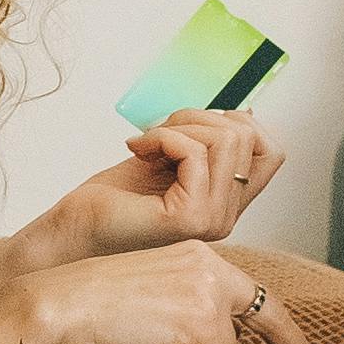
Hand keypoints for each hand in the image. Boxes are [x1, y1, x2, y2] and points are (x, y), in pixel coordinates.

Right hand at [0, 245, 323, 343]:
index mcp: (197, 256)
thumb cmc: (92, 308)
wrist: (61, 303)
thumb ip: (190, 322)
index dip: (285, 329)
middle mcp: (209, 265)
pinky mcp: (200, 319)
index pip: (252, 293)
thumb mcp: (154, 307)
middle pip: (267, 314)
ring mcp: (207, 291)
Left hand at [29, 110, 287, 263]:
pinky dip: (162, 136)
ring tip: (148, 144)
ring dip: (179, 125)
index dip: (239, 122)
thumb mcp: (169, 161)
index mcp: (226, 202)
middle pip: (249, 136)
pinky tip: (137, 151)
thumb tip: (245, 110)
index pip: (272, 152)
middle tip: (159, 133)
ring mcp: (212, 220)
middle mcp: (226, 216)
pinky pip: (195, 153)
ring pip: (227, 139)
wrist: (71, 233)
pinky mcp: (189, 217)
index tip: (192, 127)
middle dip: (199, 116)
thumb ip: (207, 145)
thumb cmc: (111, 200)